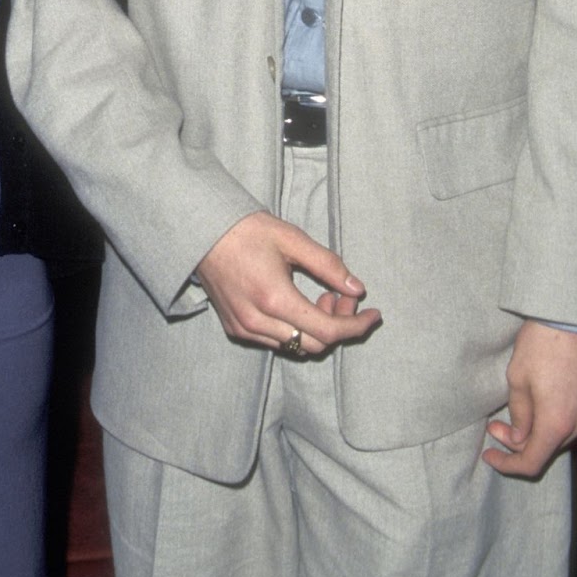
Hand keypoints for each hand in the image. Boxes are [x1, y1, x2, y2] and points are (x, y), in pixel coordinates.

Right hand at [196, 210, 380, 356]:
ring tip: (319, 296)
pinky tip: (295, 303)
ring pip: (296, 347)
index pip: (328, 331)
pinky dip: (295, 329)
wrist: (203, 231)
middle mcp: (258, 322)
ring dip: (316, 328)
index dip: (356, 326)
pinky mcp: (235, 329)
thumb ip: (328, 265)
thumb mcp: (292, 240)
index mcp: (274, 298)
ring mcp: (244, 329)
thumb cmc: (248, 230)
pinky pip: (276, 342)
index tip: (374, 314)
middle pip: (315, 345)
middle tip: (341, 296)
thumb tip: (356, 289)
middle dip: (338, 324)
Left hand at [482, 321, 576, 477]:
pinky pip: (572, 422)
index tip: (489, 455)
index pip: (531, 462)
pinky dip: (553, 421)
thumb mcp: (517, 378)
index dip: (507, 465)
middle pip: (546, 449)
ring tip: (513, 412)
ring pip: (560, 437)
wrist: (576, 317)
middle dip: (517, 443)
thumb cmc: (542, 344)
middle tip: (494, 425)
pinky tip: (538, 404)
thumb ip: (518, 414)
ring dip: (536, 432)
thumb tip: (518, 438)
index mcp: (556, 423)